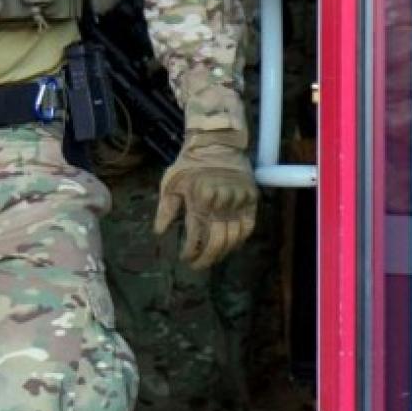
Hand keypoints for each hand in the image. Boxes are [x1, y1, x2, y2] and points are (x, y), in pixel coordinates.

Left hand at [153, 131, 257, 270]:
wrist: (218, 143)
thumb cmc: (190, 165)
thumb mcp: (171, 183)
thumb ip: (165, 209)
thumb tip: (160, 233)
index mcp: (200, 199)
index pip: (196, 235)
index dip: (190, 251)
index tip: (184, 258)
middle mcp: (222, 202)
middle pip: (216, 241)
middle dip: (206, 258)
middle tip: (198, 266)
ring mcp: (239, 201)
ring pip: (233, 237)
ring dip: (222, 253)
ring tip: (212, 260)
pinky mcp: (251, 199)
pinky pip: (248, 227)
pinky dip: (240, 240)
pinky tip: (230, 247)